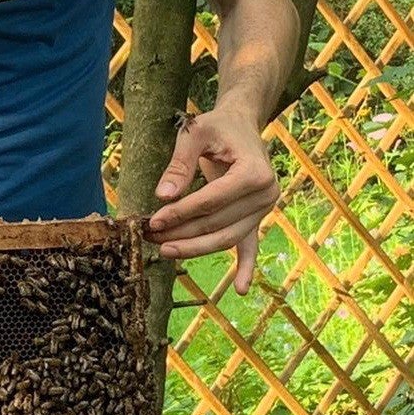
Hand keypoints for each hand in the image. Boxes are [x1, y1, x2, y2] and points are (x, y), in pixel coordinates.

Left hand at [146, 108, 279, 295]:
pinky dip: (245, 268)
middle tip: (149, 236)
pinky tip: (241, 290)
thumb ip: (179, 164)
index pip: (211, 201)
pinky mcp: (257, 217)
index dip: (181, 214)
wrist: (242, 125)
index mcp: (254, 173)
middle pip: (217, 223)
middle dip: (181, 233)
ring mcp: (264, 209)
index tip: (153, 220)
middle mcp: (266, 194)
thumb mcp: (196, 133)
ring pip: (226, 238)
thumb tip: (163, 196)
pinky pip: (250, 245)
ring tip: (164, 249)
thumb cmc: (217, 126)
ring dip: (194, 248)